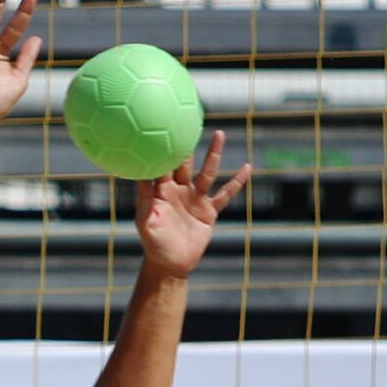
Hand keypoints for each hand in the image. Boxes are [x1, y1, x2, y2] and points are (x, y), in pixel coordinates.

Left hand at [136, 130, 251, 278]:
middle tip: (190, 122)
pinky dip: (236, 182)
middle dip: (187, 144)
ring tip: (220, 134)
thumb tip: (139, 177)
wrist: (170, 264)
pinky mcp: (209, 210)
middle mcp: (178, 191)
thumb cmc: (153, 244)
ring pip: (207, 172)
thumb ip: (144, 200)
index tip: (163, 128)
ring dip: (214, 154)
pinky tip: (247, 167)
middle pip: (184, 163)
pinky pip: (225, 193)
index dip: (163, 148)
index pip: (162, 166)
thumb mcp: (146, 222)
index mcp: (161, 192)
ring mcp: (195, 199)